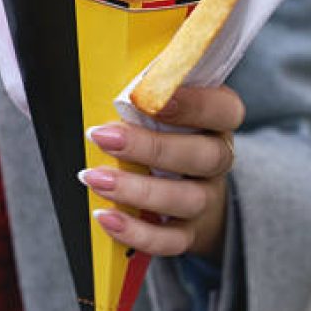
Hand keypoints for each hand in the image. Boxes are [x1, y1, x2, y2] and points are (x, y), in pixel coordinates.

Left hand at [82, 86, 242, 261]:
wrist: (188, 188)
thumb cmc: (162, 132)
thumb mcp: (157, 105)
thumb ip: (137, 87)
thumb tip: (86, 70)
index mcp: (216, 120)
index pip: (225, 109)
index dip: (194, 103)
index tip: (151, 100)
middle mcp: (218, 158)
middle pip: (204, 155)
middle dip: (151, 147)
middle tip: (102, 137)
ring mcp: (207, 198)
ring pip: (186, 199)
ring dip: (137, 189)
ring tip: (93, 178)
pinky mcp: (191, 232)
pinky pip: (172, 240)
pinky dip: (138, 232)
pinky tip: (106, 217)